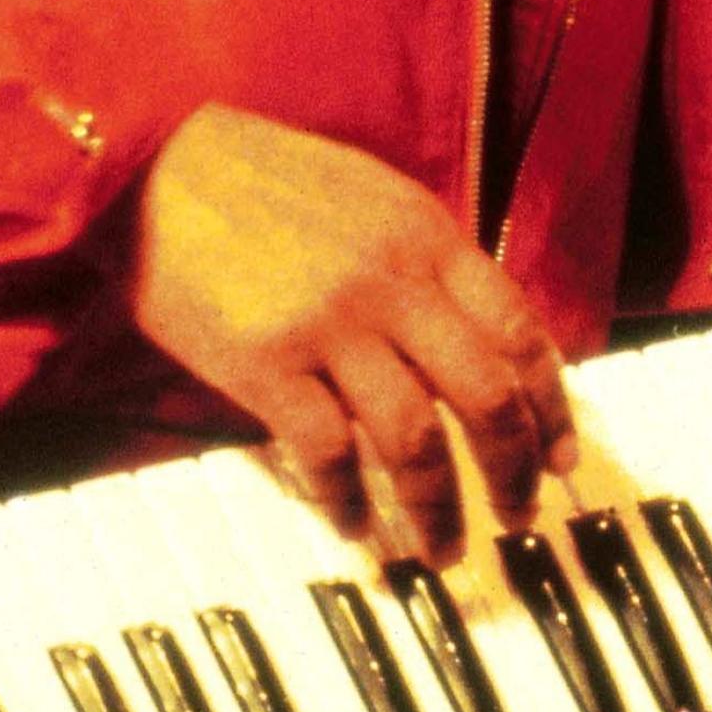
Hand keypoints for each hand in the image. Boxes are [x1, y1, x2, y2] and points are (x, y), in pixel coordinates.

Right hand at [124, 102, 577, 560]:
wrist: (151, 161)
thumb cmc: (257, 180)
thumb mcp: (370, 198)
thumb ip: (425, 264)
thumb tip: (478, 343)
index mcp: (427, 236)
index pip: (520, 332)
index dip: (551, 406)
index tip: (560, 455)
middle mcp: (393, 280)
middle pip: (486, 395)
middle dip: (514, 470)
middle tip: (519, 517)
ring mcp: (329, 322)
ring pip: (416, 439)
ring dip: (439, 509)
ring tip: (444, 550)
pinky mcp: (264, 360)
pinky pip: (327, 451)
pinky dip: (349, 500)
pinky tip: (355, 526)